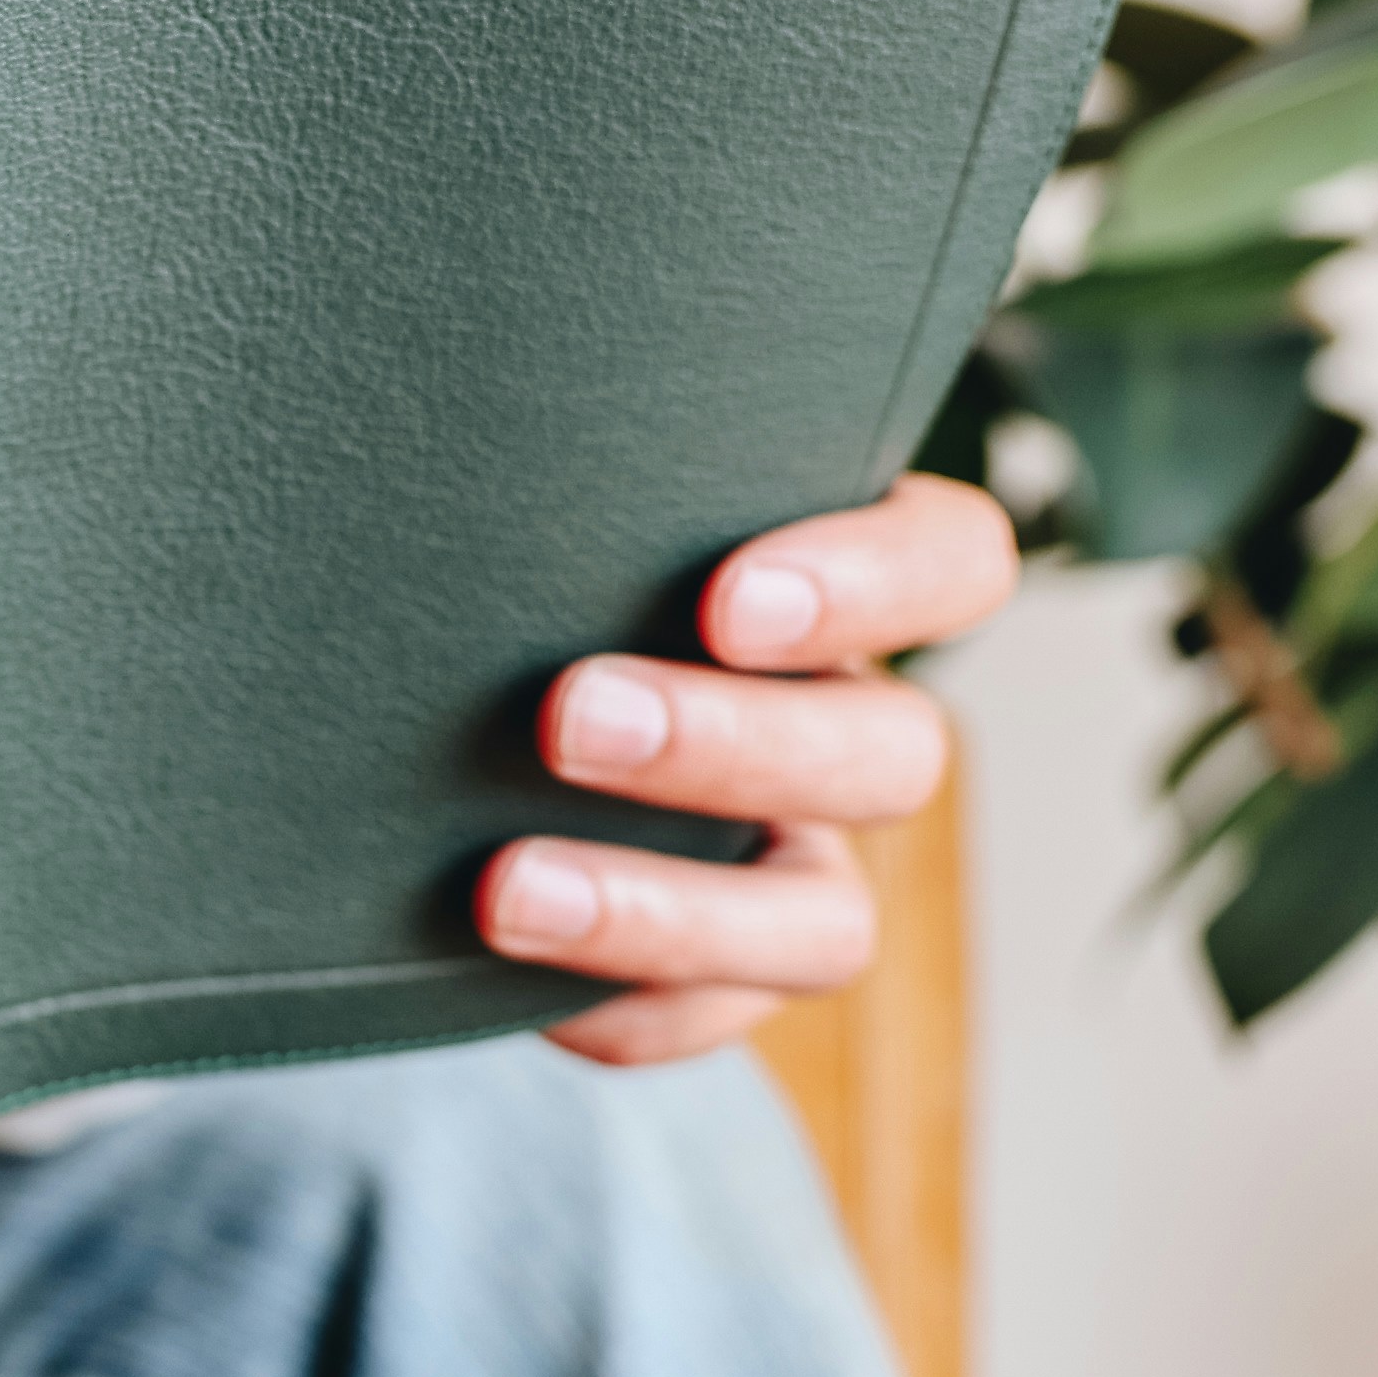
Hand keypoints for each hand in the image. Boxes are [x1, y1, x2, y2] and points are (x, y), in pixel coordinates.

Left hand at [479, 474, 1016, 1065]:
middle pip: (895, 757)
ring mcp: (797, 866)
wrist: (422, 713)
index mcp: (843, 582)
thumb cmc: (510, 556)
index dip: (876, 586)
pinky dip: (616, 1005)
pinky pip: (704, 1019)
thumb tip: (460, 357)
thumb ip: (570, 452)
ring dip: (673, 909)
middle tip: (572, 715)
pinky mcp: (717, 978)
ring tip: (510, 886)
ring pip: (828, 926)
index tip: (730, 599)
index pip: (955, 563)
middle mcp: (846, 728)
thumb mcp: (558, 490)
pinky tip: (492, 967)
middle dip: (733, 745)